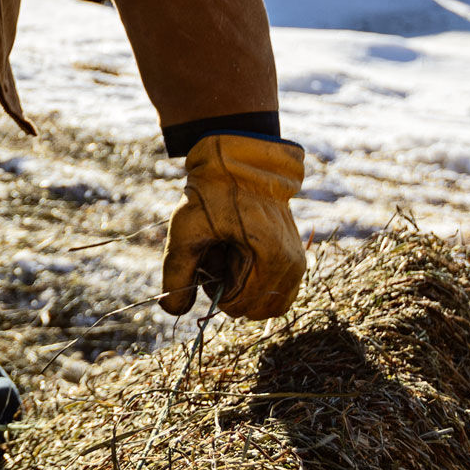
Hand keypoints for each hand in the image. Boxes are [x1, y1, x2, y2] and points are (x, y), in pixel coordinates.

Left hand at [159, 134, 305, 319]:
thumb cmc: (213, 190)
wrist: (241, 158)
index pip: (238, 306)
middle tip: (216, 250)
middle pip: (252, 308)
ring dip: (241, 284)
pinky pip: (274, 289)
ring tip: (227, 248)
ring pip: (264, 301)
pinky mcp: (296, 257)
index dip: (213, 287)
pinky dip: (253, 278)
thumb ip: (177, 272)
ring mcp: (298, 263)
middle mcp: (293, 266)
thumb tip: (171, 310)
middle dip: (229, 287)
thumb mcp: (186, 227)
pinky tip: (239, 249)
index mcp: (272, 260)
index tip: (207, 254)